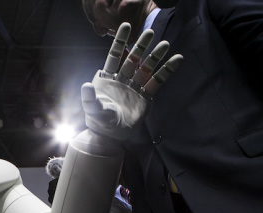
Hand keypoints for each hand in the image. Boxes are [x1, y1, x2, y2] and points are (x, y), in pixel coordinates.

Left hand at [82, 23, 182, 139]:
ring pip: (146, 67)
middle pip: (133, 58)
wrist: (111, 136)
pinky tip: (177, 58)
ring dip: (155, 56)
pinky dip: (167, 70)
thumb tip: (86, 85)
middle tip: (150, 32)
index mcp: (107, 79)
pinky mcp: (146, 96)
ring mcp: (135, 87)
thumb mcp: (93, 110)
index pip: (114, 56)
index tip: (125, 26)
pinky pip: (158, 81)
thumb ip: (90, 98)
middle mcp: (122, 80)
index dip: (119, 41)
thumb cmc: (100, 122)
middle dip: (141, 46)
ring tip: (165, 44)